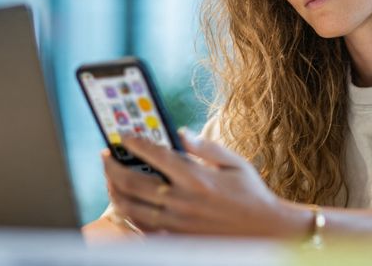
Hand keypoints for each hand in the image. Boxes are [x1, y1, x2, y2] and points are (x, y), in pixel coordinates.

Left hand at [102, 129, 308, 236]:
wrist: (265, 230)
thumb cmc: (251, 193)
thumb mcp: (234, 163)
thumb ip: (205, 147)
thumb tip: (181, 133)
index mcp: (196, 178)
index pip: (155, 155)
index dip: (134, 143)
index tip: (123, 135)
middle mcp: (182, 200)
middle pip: (133, 182)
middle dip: (113, 166)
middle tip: (106, 155)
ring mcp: (177, 223)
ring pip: (131, 208)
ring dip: (114, 191)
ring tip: (109, 179)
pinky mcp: (177, 238)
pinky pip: (142, 228)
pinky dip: (128, 215)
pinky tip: (124, 204)